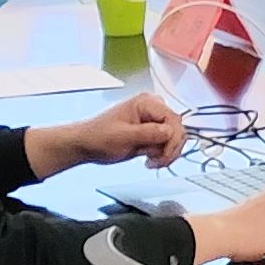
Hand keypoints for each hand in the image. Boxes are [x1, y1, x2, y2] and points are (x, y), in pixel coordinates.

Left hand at [24, 92, 183, 177]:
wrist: (86, 146)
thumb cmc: (98, 137)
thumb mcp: (123, 136)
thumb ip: (148, 133)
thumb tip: (170, 132)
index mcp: (146, 103)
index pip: (173, 119)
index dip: (173, 139)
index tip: (164, 155)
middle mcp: (153, 109)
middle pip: (177, 129)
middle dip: (170, 149)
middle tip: (156, 162)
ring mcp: (153, 121)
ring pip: (175, 139)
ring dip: (166, 154)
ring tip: (150, 161)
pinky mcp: (152, 133)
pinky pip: (168, 145)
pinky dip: (162, 155)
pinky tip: (149, 160)